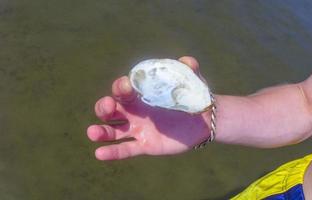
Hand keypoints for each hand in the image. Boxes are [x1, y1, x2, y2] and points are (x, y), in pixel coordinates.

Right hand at [87, 56, 211, 160]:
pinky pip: (125, 149)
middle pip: (110, 110)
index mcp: (140, 95)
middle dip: (104, 107)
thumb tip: (186, 61)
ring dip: (101, 131)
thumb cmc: (191, 97)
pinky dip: (112, 152)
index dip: (121, 87)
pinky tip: (99, 154)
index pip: (123, 90)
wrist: (203, 121)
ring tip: (92, 132)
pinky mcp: (145, 145)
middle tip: (109, 106)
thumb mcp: (189, 81)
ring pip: (112, 131)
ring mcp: (138, 129)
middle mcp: (134, 112)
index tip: (126, 85)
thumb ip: (187, 69)